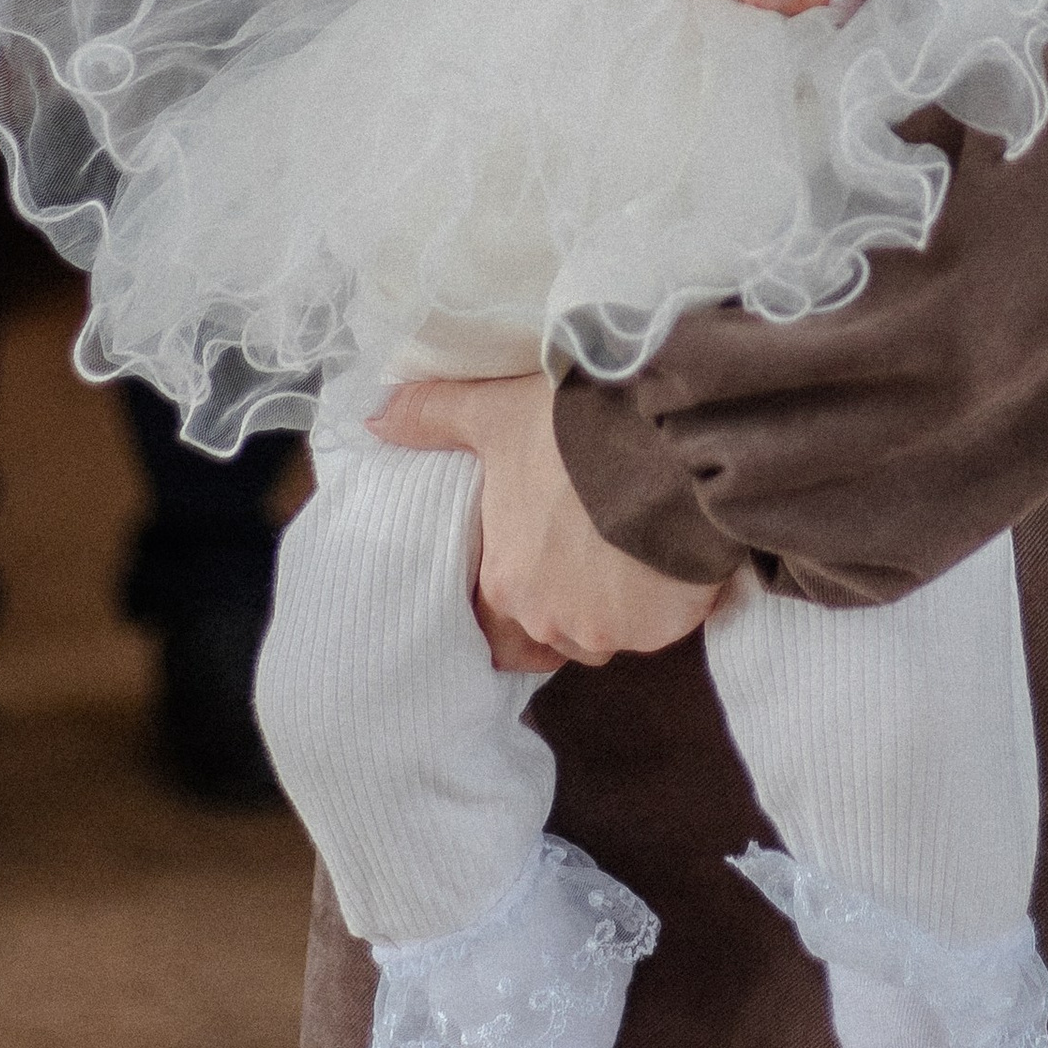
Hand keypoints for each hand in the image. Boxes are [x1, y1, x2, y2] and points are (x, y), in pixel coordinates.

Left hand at [373, 374, 725, 673]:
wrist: (665, 441)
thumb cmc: (574, 432)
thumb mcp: (498, 414)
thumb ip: (435, 418)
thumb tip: (375, 421)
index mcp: (505, 583)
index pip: (496, 625)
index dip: (517, 597)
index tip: (540, 566)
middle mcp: (551, 620)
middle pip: (557, 632)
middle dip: (571, 602)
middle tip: (591, 551)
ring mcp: (610, 629)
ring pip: (610, 632)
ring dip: (618, 604)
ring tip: (634, 544)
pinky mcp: (663, 627)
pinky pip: (661, 624)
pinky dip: (666, 598)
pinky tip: (673, 548)